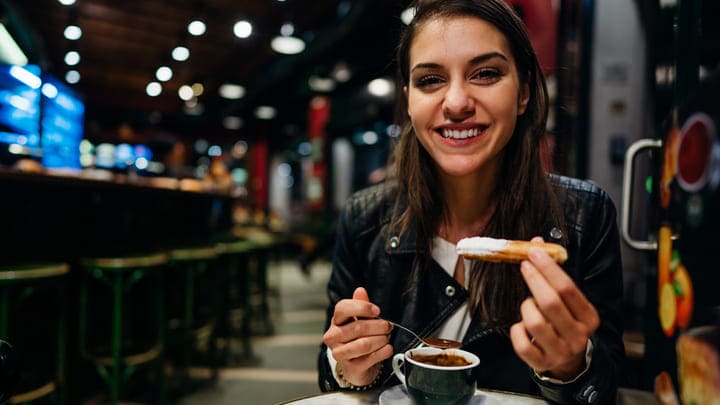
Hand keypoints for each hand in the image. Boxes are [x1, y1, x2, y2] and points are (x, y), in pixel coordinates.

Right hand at [322, 287, 393, 385]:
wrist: (357, 366)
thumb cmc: (358, 339)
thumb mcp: (360, 320)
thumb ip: (360, 305)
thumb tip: (360, 290)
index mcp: (335, 321)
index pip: (343, 308)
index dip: (362, 307)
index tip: (377, 311)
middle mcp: (333, 337)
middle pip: (358, 327)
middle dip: (378, 326)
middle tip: (388, 326)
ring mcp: (340, 353)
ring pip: (364, 344)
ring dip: (381, 339)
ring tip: (387, 337)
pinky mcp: (351, 367)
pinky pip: (371, 358)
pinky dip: (384, 351)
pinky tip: (388, 348)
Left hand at [509, 237, 599, 379]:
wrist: (570, 361)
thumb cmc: (565, 322)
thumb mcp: (567, 300)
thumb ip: (554, 273)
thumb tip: (537, 242)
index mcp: (589, 317)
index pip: (568, 288)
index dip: (548, 268)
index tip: (534, 252)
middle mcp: (578, 336)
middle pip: (551, 303)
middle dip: (534, 279)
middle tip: (524, 265)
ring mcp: (560, 352)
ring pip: (534, 322)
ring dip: (526, 307)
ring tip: (528, 304)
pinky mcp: (542, 363)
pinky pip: (522, 344)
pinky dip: (517, 330)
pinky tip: (521, 326)